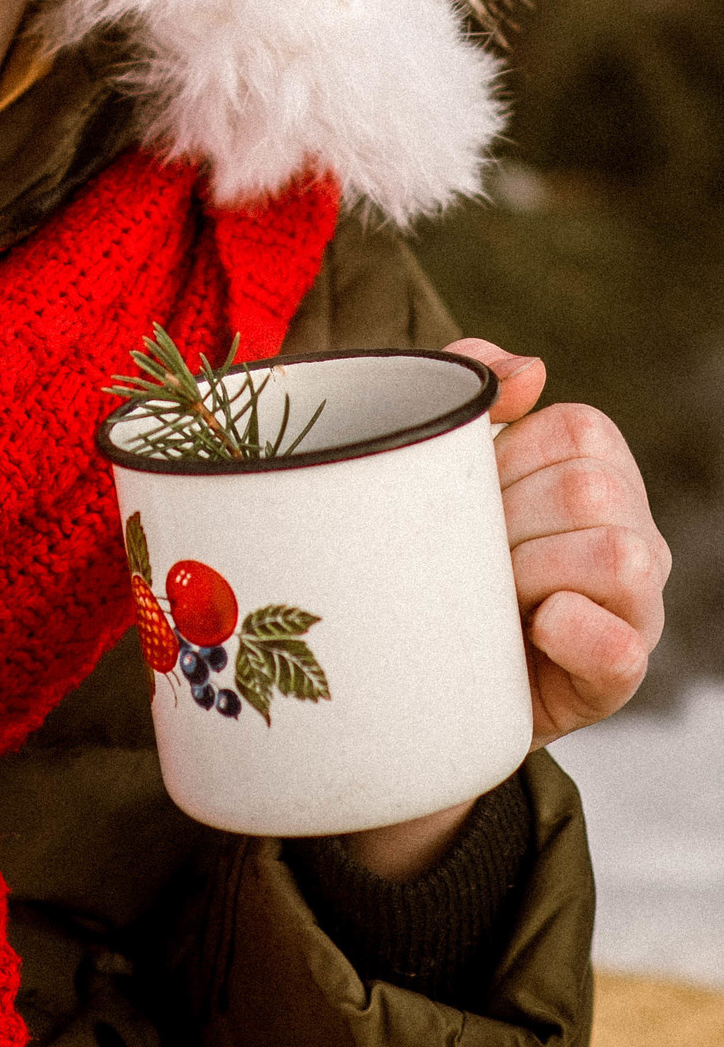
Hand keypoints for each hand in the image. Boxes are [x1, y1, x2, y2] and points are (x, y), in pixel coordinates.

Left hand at [446, 337, 669, 744]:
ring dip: (532, 574)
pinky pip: (619, 649)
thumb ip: (473, 386)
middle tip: (467, 554)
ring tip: (491, 594)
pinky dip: (572, 634)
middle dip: (511, 520)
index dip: (508, 460)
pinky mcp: (615, 676)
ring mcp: (635, 606)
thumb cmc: (432, 546)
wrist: (410, 662)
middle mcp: (633, 533)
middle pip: (591, 492)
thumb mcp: (434, 456)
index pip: (578, 430)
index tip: (467, 497)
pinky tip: (532, 628)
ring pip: (618, 558)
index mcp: (595, 472)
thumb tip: (533, 370)